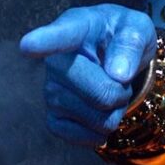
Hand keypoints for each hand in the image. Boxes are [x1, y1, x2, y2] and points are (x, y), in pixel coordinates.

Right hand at [19, 4, 156, 146]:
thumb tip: (118, 74)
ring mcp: (51, 92)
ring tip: (108, 87)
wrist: (113, 54)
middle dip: (122, 91)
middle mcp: (55, 61)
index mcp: (76, 28)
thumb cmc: (123, 35)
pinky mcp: (54, 119)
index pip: (60, 36)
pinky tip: (98, 109)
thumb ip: (131, 42)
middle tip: (119, 74)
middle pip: (100, 93)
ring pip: (98, 118)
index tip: (27, 46)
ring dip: (116, 109)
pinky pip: (87, 137)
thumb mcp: (137, 27)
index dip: (44, 42)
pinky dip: (103, 129)